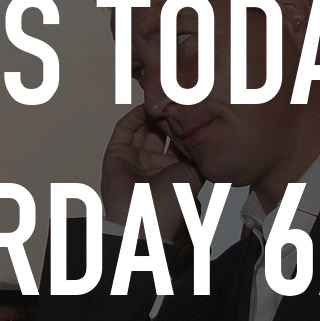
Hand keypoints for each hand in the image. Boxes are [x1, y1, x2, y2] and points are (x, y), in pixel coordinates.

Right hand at [101, 104, 201, 238]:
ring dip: (151, 113)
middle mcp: (153, 164)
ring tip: (161, 99)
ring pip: (142, 128)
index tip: (191, 108)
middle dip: (167, 116)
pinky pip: (125, 130)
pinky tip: (145, 107)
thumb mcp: (195, 174)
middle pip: (159, 132)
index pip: (177, 140)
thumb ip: (196, 152)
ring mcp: (134, 158)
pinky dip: (134, 117)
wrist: (146, 221)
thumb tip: (202, 131)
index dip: (183, 125)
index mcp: (172, 171)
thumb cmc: (172, 205)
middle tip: (175, 99)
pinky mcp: (117, 154)